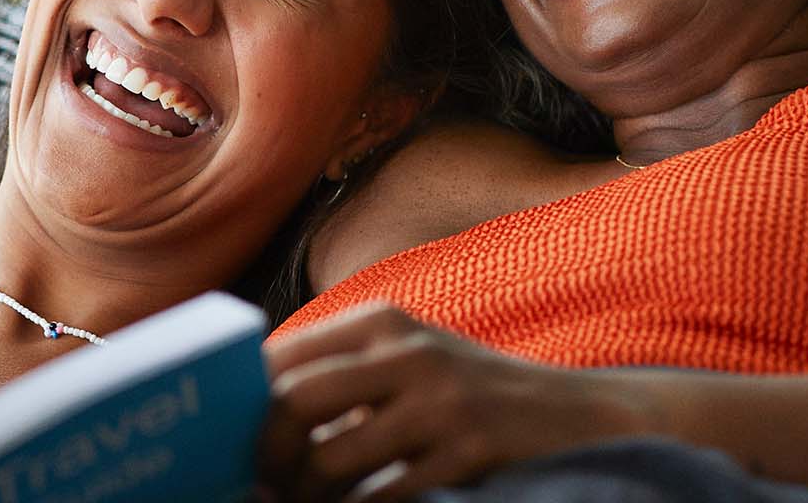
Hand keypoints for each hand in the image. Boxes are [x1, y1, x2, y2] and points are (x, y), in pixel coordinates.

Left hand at [258, 303, 656, 501]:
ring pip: (330, 459)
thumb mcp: (412, 361)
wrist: (582, 416)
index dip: (240, 404)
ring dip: (303, 497)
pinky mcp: (468, 452)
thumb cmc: (477, 394)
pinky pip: (382, 497)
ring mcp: (441, 403)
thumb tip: (250, 411)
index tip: (225, 440)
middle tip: (256, 486)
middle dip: (261, 455)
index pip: (281, 355)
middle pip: (292, 402)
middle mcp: (408, 353)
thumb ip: (345, 372)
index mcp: (383, 322)